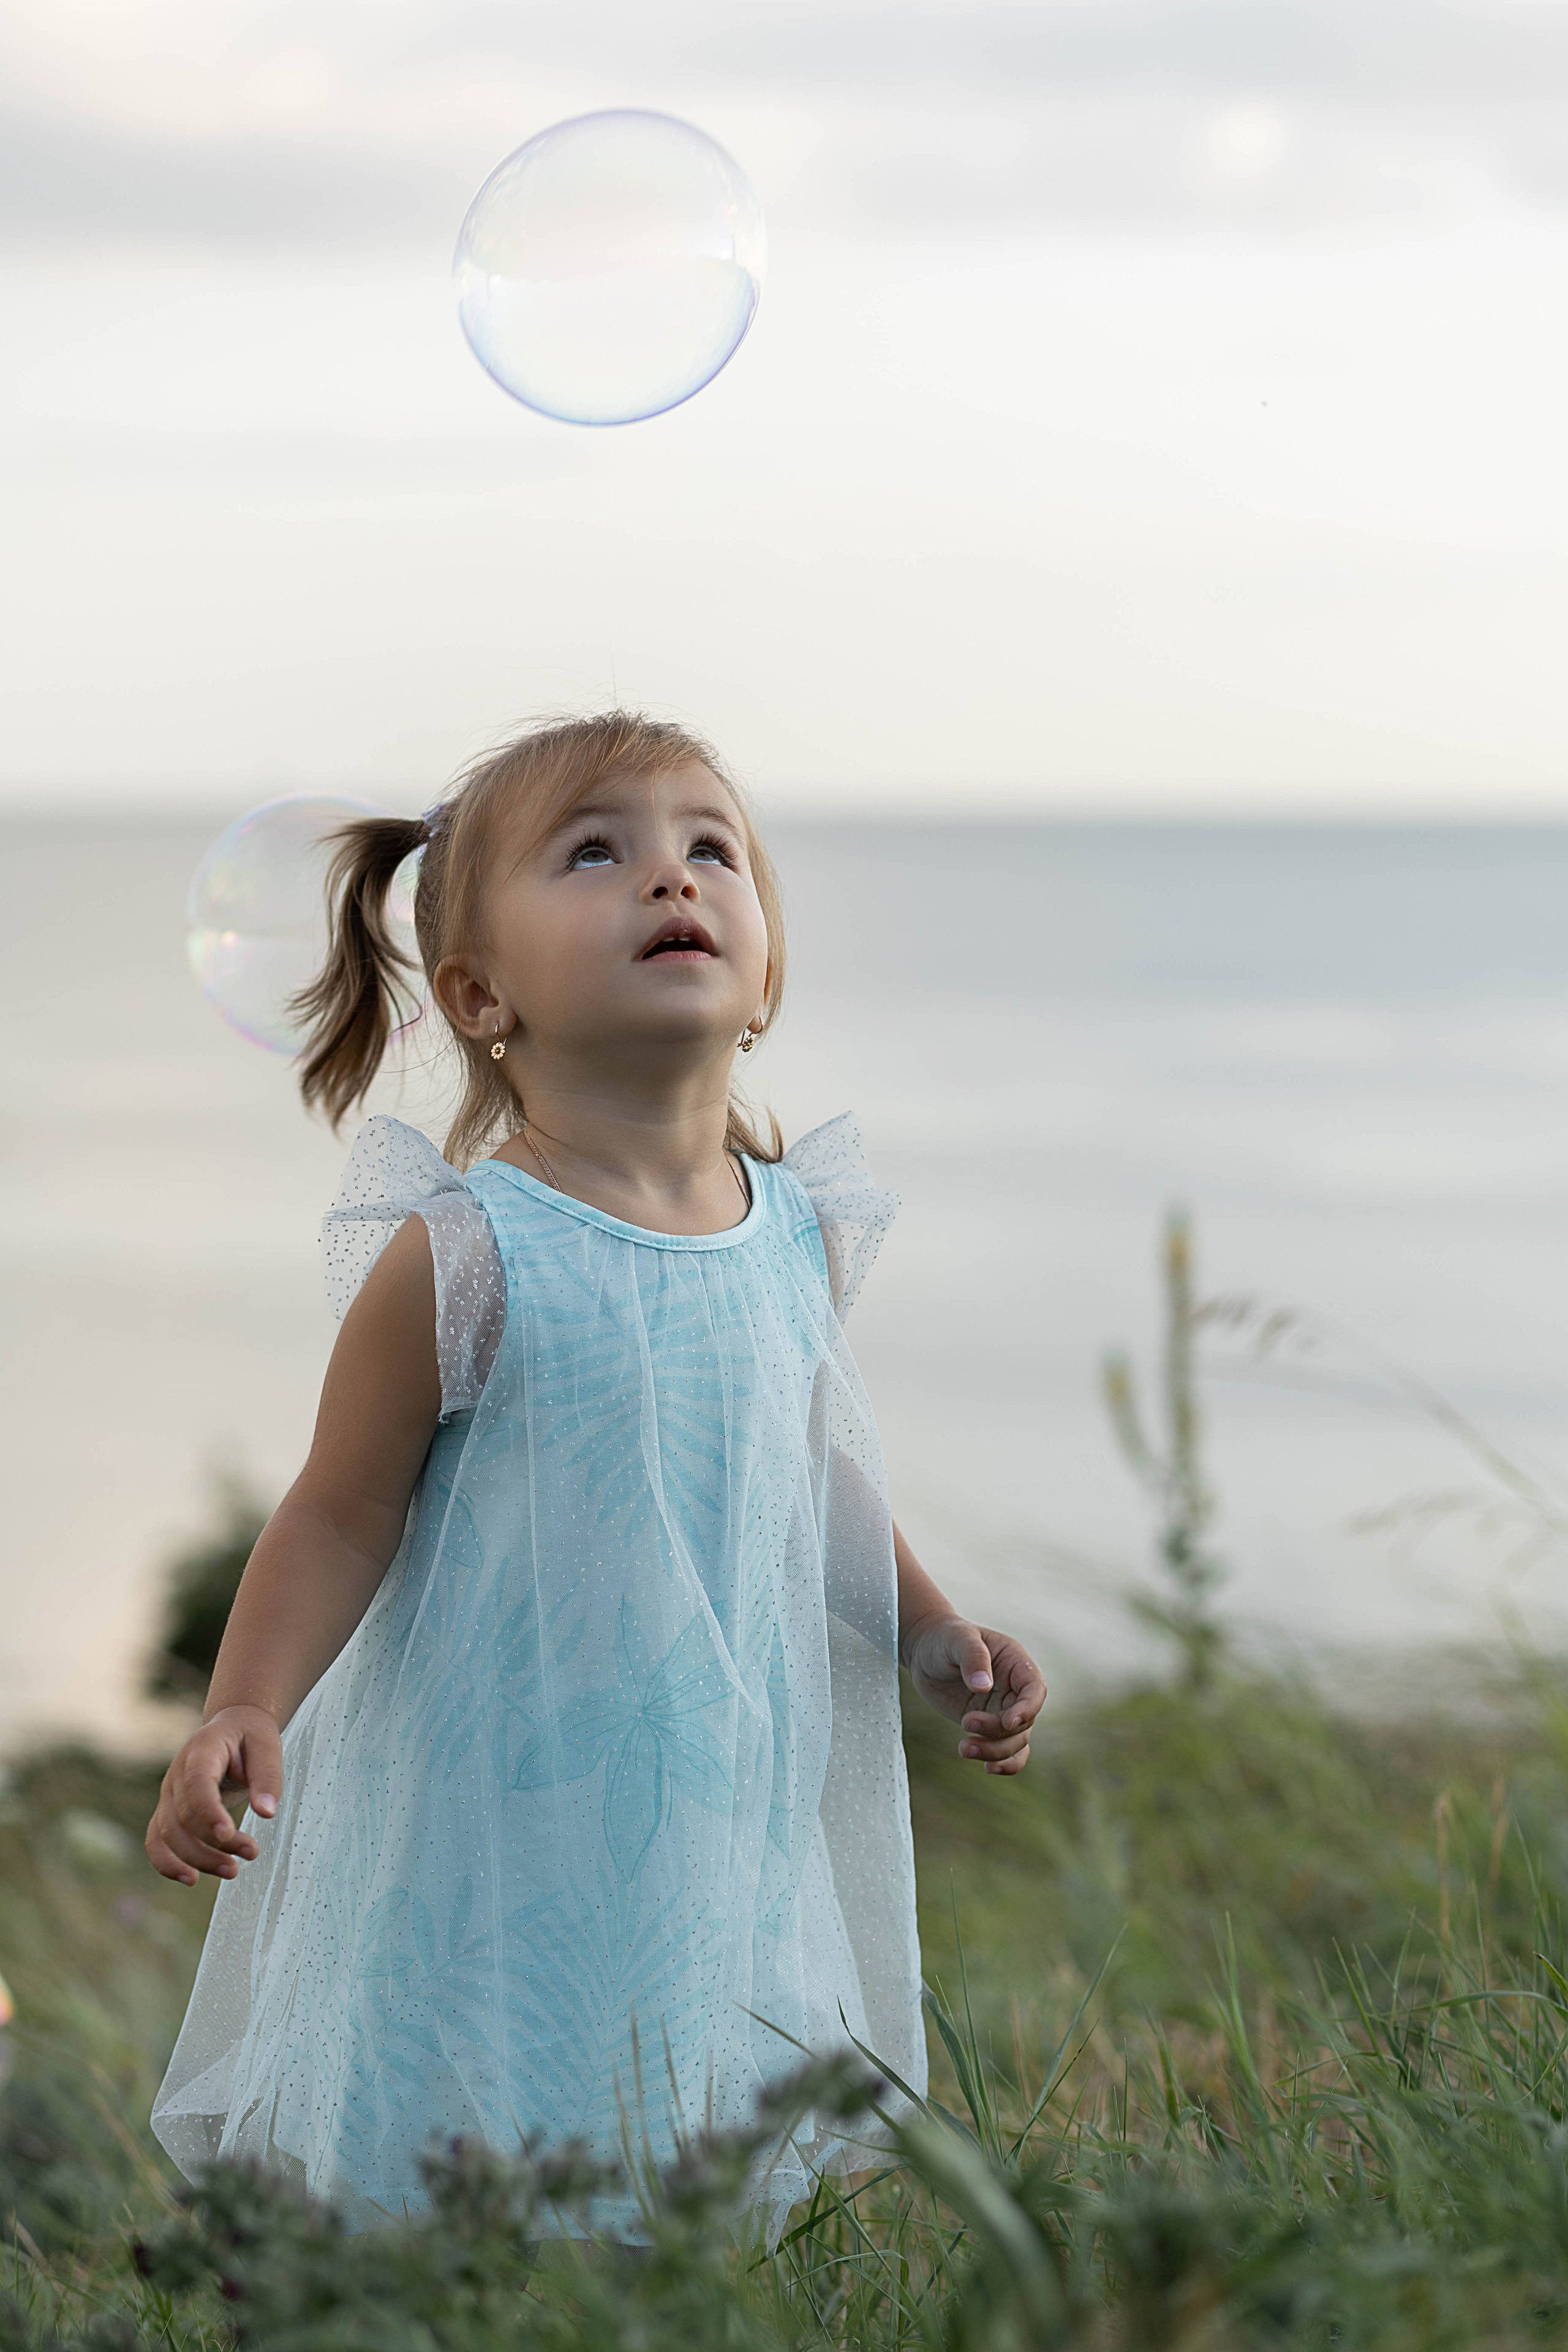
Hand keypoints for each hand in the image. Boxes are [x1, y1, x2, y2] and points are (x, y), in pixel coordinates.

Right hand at [145, 1705, 282, 1885]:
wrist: (233, 1728)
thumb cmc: (252, 1739)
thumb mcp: (268, 1748)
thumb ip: (267, 1778)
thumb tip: (267, 1813)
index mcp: (202, 1750)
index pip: (196, 1783)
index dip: (208, 1811)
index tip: (228, 1834)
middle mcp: (177, 1772)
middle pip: (184, 1815)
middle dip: (214, 1841)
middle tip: (251, 1853)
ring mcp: (168, 1793)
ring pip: (168, 1833)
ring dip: (196, 1858)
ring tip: (232, 1871)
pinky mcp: (168, 1811)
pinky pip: (156, 1841)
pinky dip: (167, 1863)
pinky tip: (191, 1879)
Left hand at [902, 1615, 1046, 1776]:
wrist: (925, 1650)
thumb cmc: (944, 1638)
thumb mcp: (957, 1639)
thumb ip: (973, 1658)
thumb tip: (984, 1687)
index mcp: (1015, 1663)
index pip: (1035, 1689)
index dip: (1027, 1709)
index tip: (1007, 1722)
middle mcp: (1014, 1689)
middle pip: (1024, 1721)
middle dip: (999, 1731)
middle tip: (966, 1723)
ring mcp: (1002, 1709)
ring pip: (1015, 1741)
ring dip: (995, 1751)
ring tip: (963, 1749)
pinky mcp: (988, 1725)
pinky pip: (1006, 1750)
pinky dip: (1002, 1763)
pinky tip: (986, 1768)